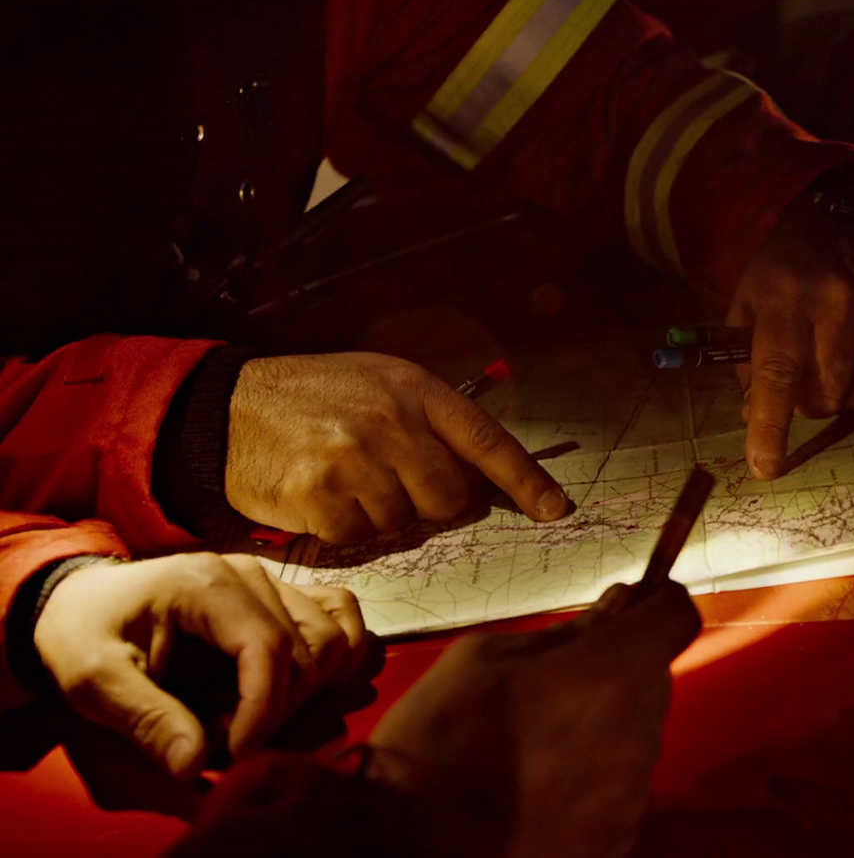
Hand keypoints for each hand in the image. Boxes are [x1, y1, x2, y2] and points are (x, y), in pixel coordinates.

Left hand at [33, 552, 369, 779]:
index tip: (236, 754)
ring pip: (335, 638)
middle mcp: (253, 574)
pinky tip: (304, 689)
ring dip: (308, 691)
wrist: (81, 600)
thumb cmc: (85, 633)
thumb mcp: (93, 680)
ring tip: (254, 716)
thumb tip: (194, 766)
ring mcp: (275, 582)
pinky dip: (339, 656)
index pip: (269, 648)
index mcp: (207, 584)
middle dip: (279, 709)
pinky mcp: (284, 596)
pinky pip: (341, 616)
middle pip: (310, 648)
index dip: (264, 710)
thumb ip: (146, 720)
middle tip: (226, 740)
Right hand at [227, 353, 570, 542]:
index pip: (487, 440)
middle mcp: (390, 422)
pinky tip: (322, 497)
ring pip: (404, 523)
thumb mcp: (380, 384)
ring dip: (381, 514)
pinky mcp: (319, 497)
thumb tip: (483, 477)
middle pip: (449, 498)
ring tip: (346, 480)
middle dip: (429, 502)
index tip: (556, 509)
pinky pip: (361, 538)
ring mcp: (354, 460)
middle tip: (391, 481)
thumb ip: (432, 423)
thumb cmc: (315, 398)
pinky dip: (345, 528)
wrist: (229, 407)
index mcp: (415, 391)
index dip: (526, 480)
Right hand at [366, 582, 700, 857]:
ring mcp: (633, 792)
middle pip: (652, 680)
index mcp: (616, 671)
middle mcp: (641, 731)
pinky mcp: (616, 838)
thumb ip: (568, 631)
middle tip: (555, 685)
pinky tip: (539, 788)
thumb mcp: (488, 655)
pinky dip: (591, 782)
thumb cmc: (442, 736)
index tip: (630, 608)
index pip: (677, 616)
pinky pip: (618, 791)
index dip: (657, 605)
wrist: (412, 841)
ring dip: (604, 729)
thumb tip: (615, 610)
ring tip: (536, 746)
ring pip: (635, 737)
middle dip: (617, 672)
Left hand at [729, 197, 853, 478]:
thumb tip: (754, 416)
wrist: (848, 219)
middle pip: (824, 395)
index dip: (770, 427)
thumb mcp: (749, 302)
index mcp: (789, 295)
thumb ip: (746, 361)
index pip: (777, 373)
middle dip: (806, 403)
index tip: (764, 467)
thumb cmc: (787, 269)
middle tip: (800, 382)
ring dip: (839, 393)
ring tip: (830, 361)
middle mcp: (841, 300)